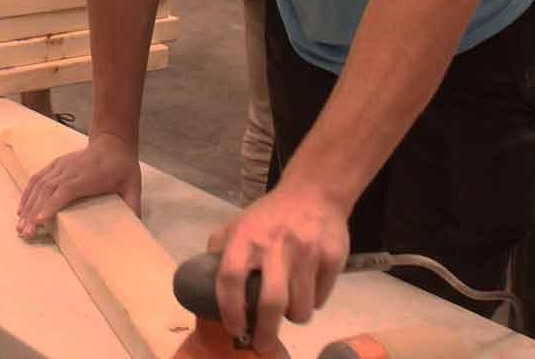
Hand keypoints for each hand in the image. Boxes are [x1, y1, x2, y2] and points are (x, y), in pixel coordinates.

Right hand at [16, 133, 141, 237]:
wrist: (113, 142)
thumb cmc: (122, 166)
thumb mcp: (133, 185)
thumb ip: (133, 205)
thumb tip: (135, 227)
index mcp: (89, 176)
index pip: (66, 190)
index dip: (52, 204)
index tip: (40, 220)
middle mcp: (71, 169)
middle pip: (47, 190)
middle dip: (34, 212)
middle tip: (26, 232)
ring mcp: (61, 166)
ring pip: (39, 184)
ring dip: (27, 205)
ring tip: (20, 226)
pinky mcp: (56, 164)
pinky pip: (37, 178)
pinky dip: (27, 193)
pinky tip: (21, 209)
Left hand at [207, 178, 349, 353]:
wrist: (314, 192)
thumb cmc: (270, 215)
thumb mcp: (238, 224)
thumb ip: (220, 251)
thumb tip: (202, 285)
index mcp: (245, 237)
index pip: (230, 278)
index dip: (230, 310)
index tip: (234, 328)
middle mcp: (275, 244)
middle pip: (271, 303)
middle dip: (266, 332)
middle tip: (264, 345)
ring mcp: (306, 251)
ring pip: (300, 307)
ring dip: (293, 316)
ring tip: (289, 308)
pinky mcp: (332, 257)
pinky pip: (321, 298)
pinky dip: (313, 302)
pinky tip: (307, 287)